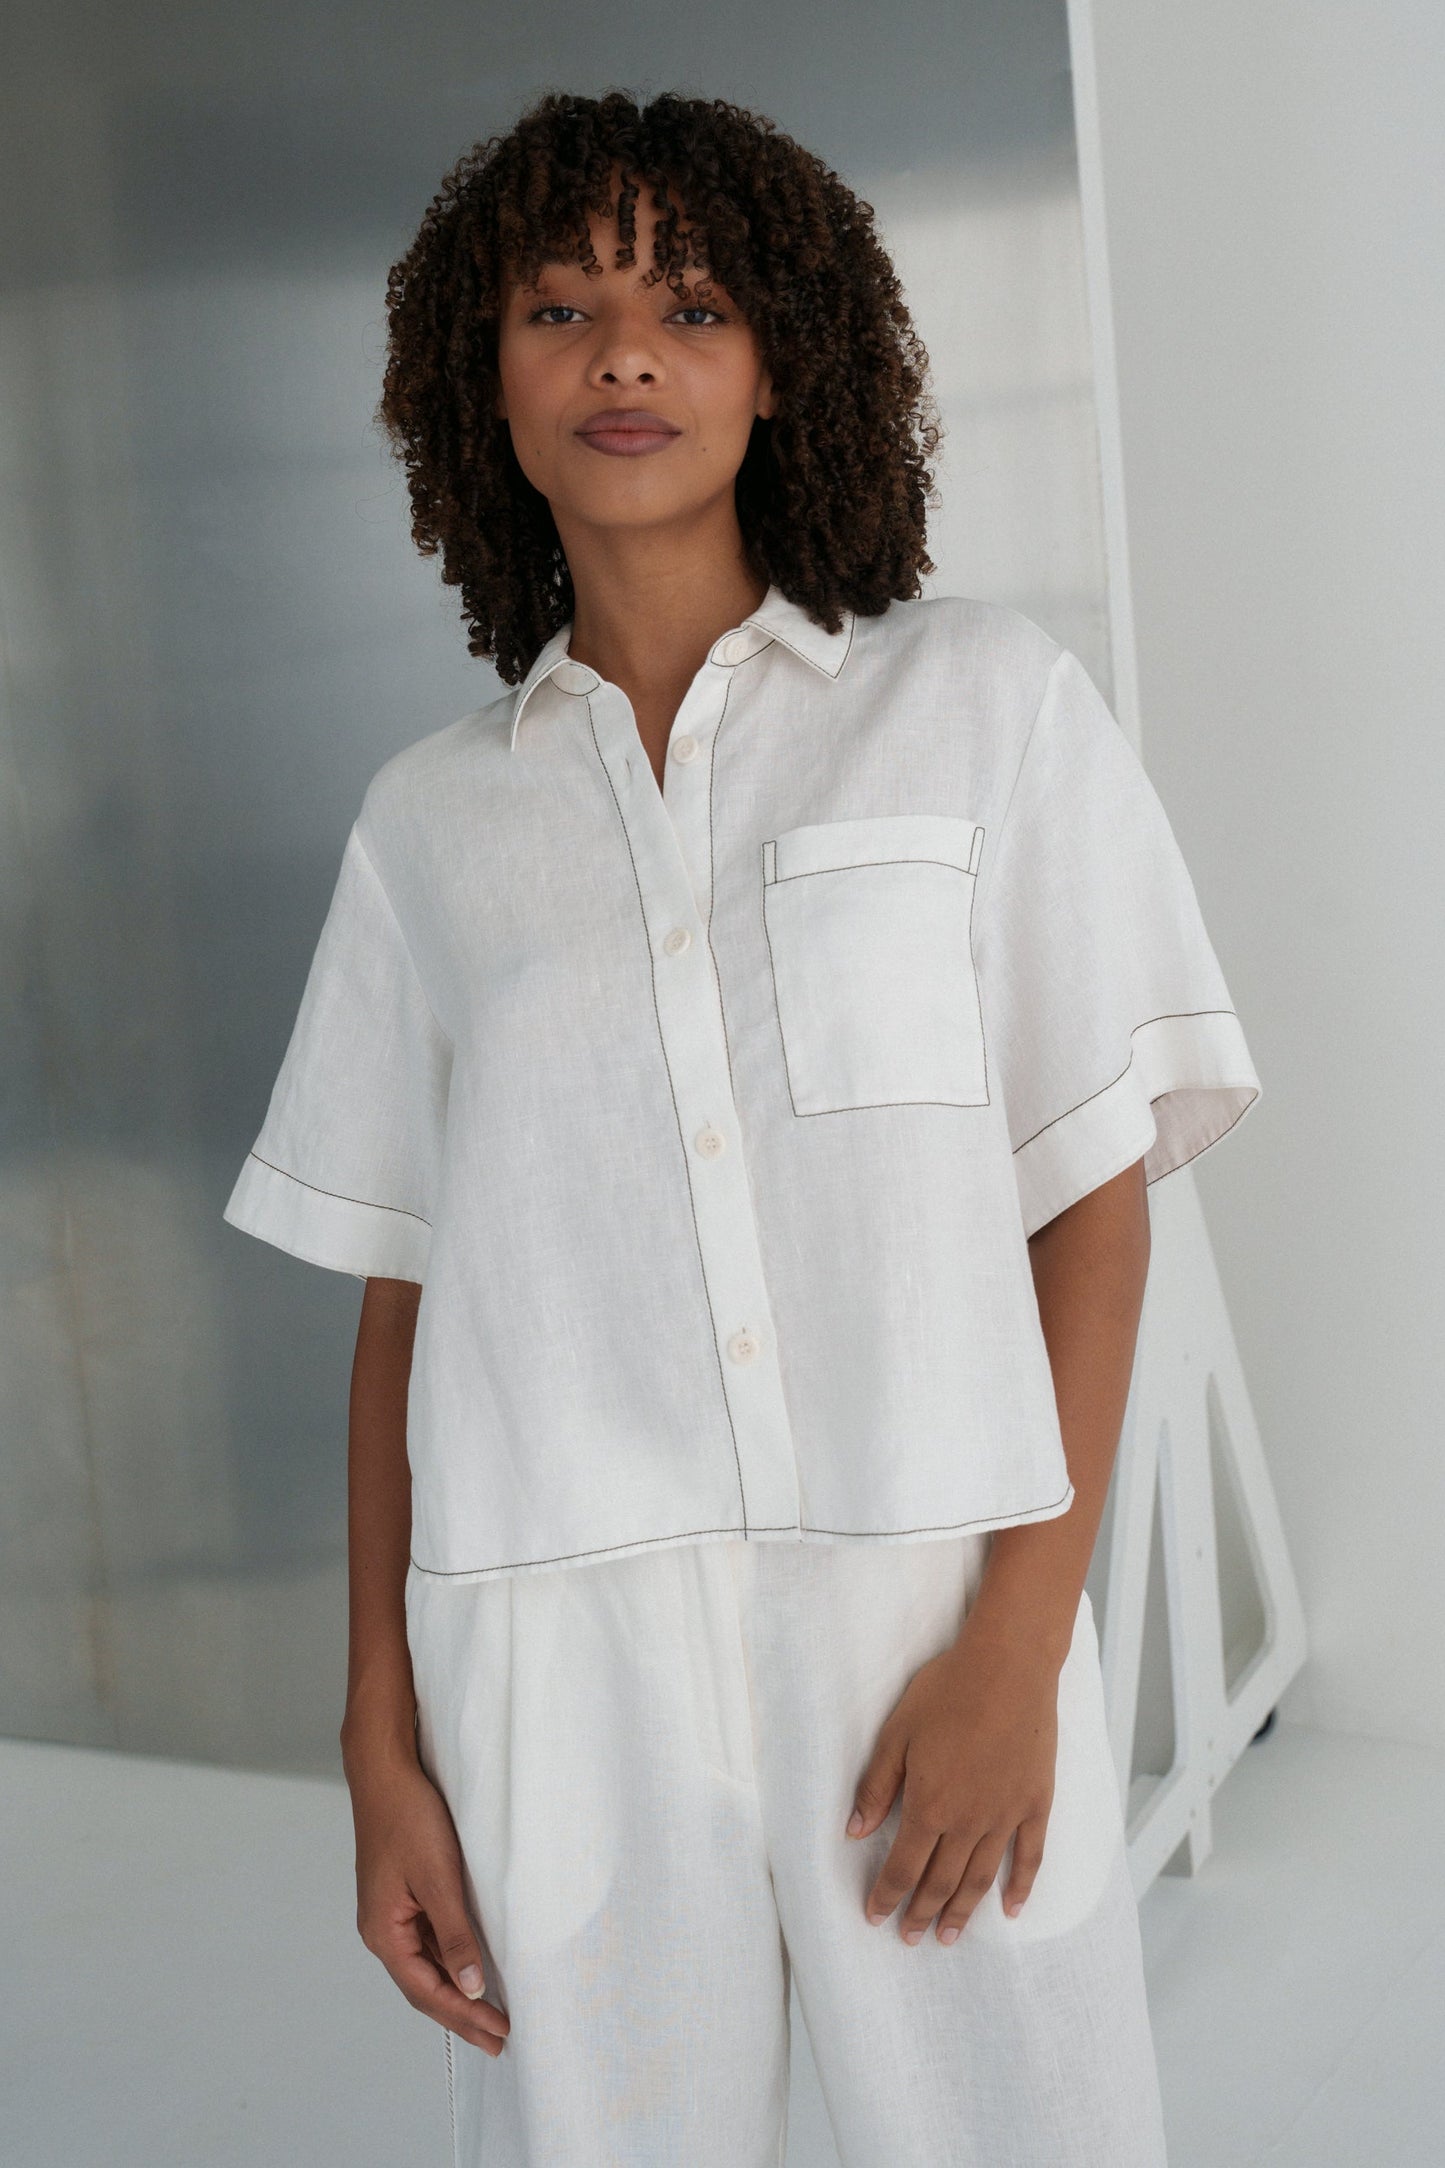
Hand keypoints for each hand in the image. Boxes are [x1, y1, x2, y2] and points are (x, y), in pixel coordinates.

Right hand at [345, 1735, 510, 2055]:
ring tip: (490, 2015)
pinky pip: (428, 1940)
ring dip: (457, 1990)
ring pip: (426, 1965)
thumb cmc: (408, 1818)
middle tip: (498, 2040)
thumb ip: (455, 1935)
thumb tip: (472, 1986)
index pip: (427, 1991)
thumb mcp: (439, 1878)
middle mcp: (383, 1930)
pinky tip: (472, 1968)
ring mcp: (391, 1913)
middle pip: (424, 1985)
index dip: (464, 2016)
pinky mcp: (402, 1895)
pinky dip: (451, 1960)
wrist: (386, 1771)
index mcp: (384, 1932)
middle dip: (462, 2014)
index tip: (498, 2033)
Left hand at [845, 1613, 1061, 1944]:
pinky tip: (1010, 1910)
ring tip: (949, 1937)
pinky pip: (1029, 1857)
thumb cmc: (947, 1692)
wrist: (1009, 1667)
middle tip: (909, 1938)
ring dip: (962, 1911)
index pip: (903, 1867)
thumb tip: (854, 1831)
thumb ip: (877, 1787)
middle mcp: (968, 1822)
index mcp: (930, 1806)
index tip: (875, 1917)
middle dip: (921, 1913)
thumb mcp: (897, 1734)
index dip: (887, 1895)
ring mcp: (1006, 1817)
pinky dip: (1020, 1888)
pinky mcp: (1036, 1804)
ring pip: (980, 1878)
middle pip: (940, 1881)